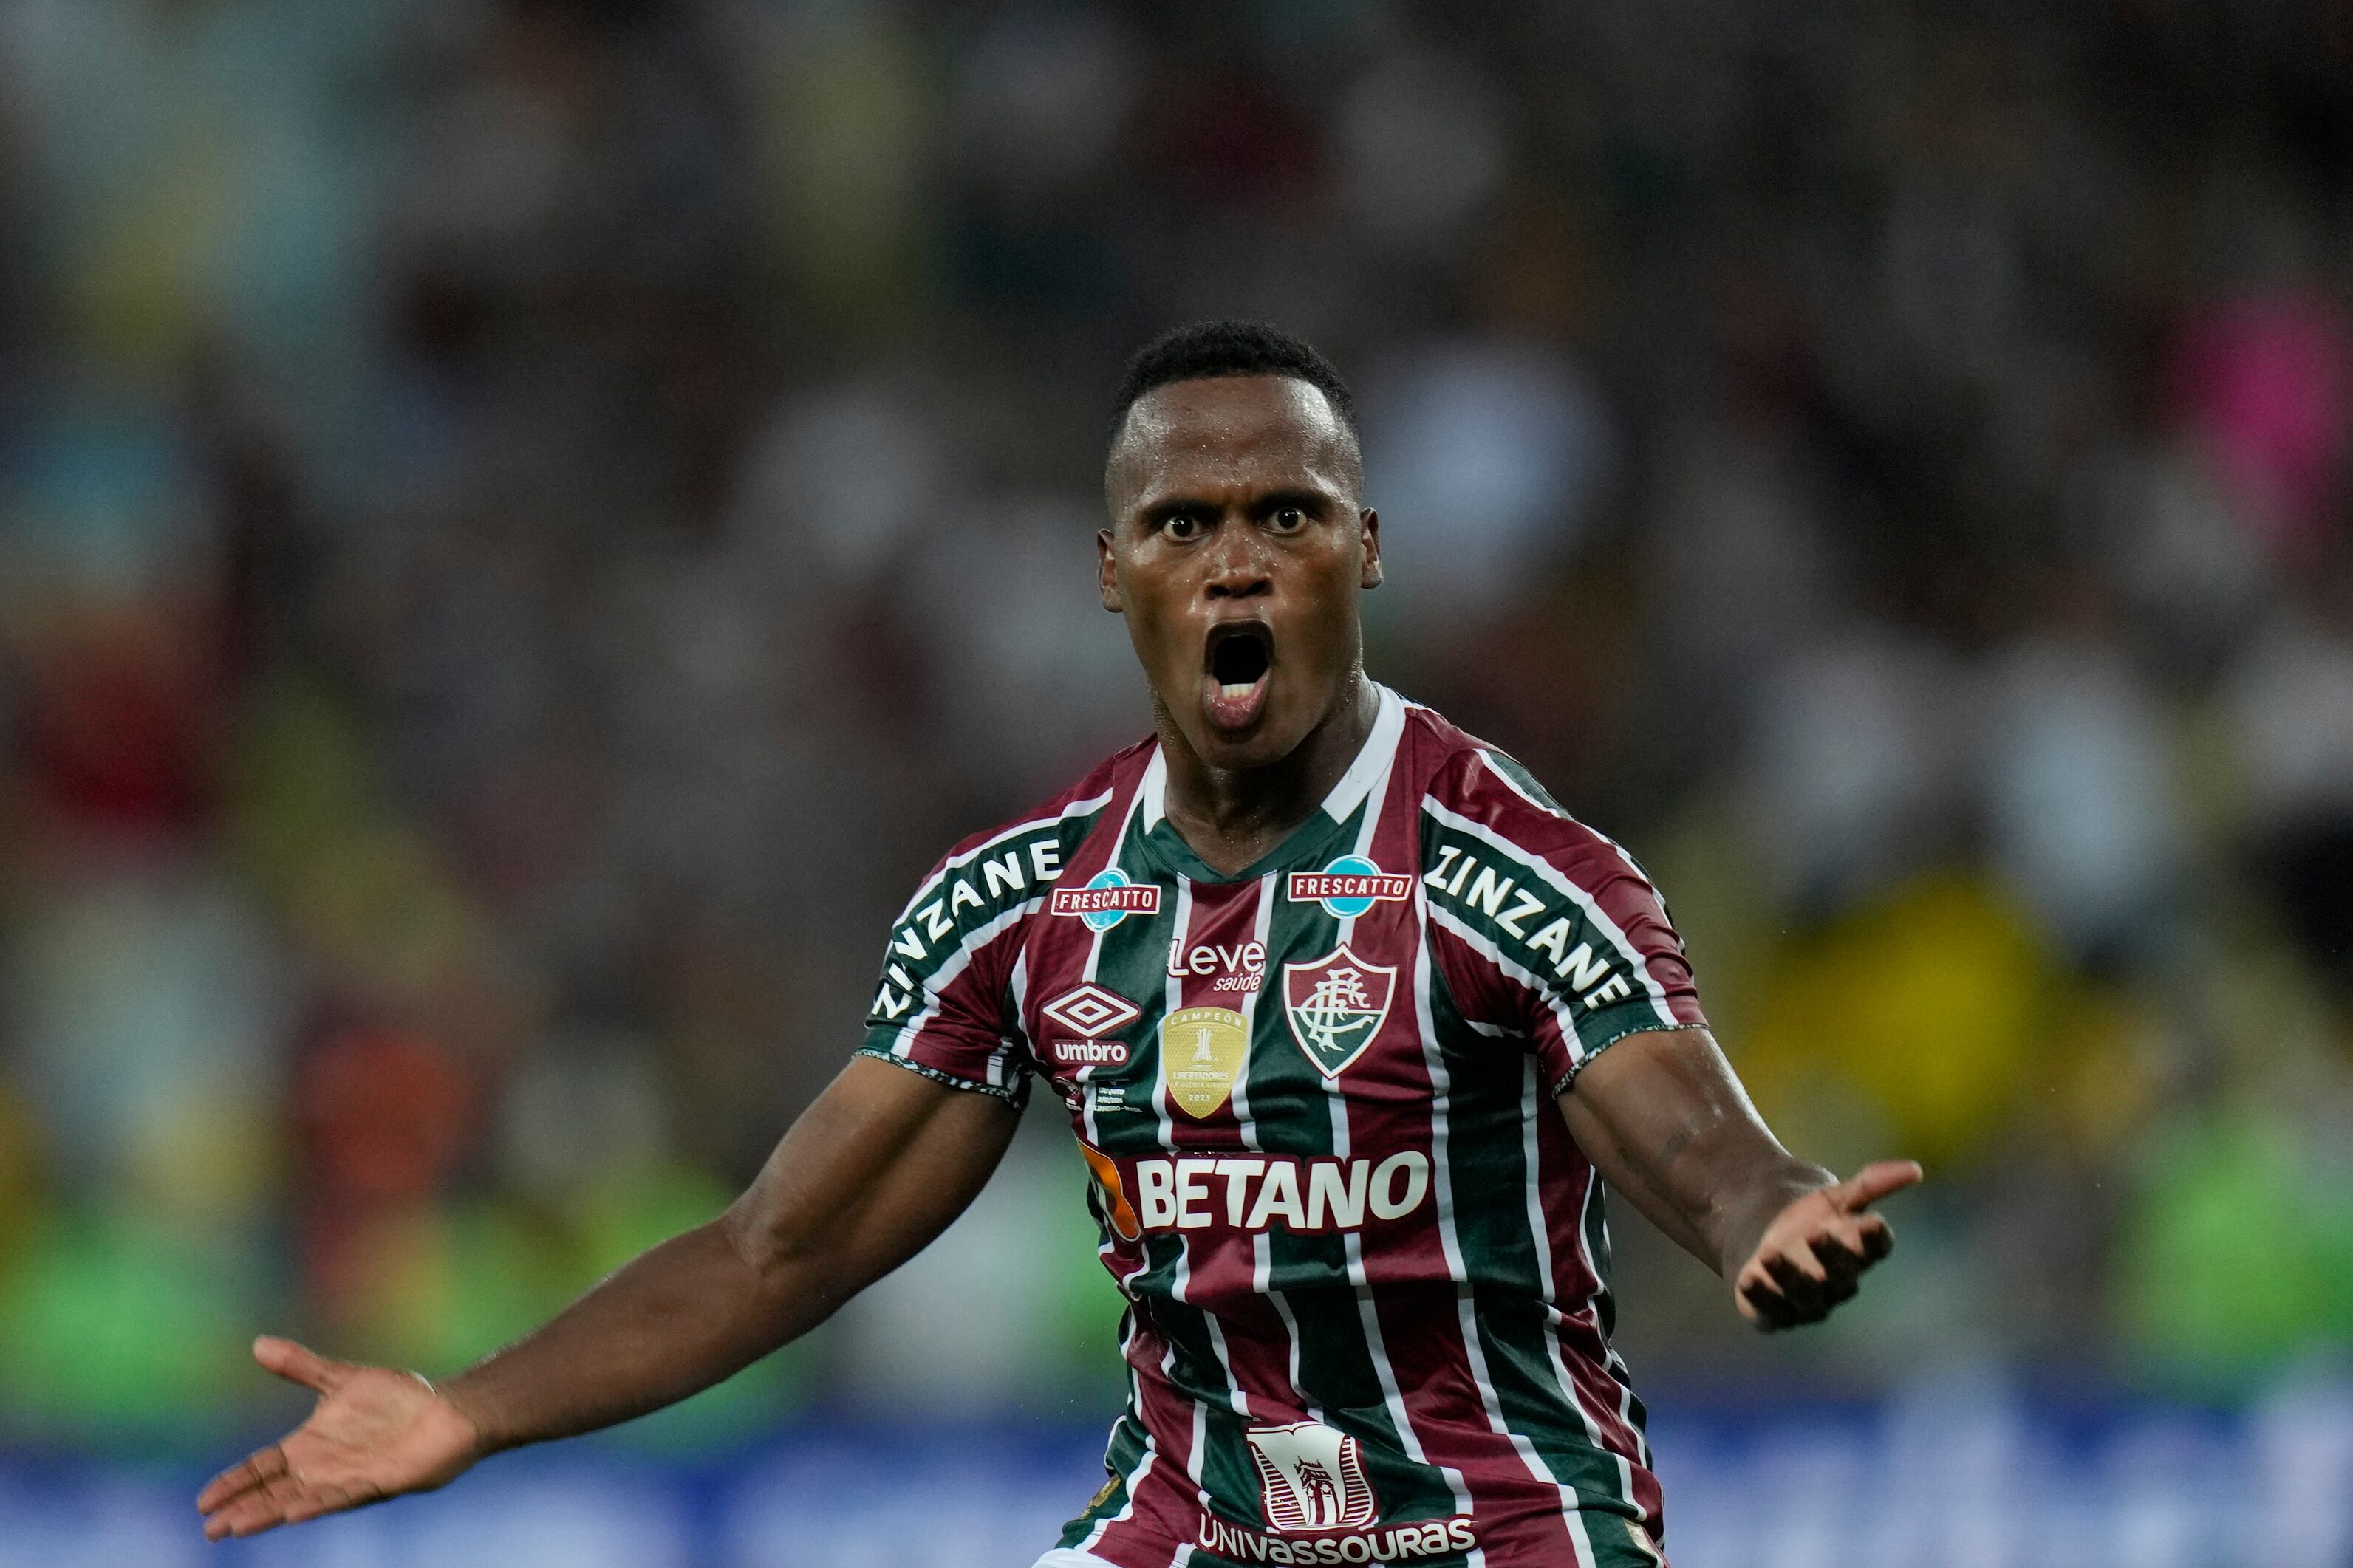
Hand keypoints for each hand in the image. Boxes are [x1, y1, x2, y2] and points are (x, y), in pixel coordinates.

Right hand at [197, 1337, 483, 1539]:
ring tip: (237, 1527)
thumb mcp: (341, 1379)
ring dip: (269, 1513)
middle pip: (273, 1492)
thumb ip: (301, 1367)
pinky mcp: (379, 1483)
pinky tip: (294, 1514)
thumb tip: (258, 1343)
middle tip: (209, 1530)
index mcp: (309, 1446)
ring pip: (300, 1501)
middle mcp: (323, 1469)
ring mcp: (349, 1478)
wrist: (447, 1411)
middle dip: (242, 1509)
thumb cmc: (397, 1399)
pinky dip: (318, 1504)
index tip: (202, 1502)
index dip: (234, 1483)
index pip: (261, 1468)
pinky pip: (343, 1496)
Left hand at [1734, 1161, 1921, 1331]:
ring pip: (1806, 1295)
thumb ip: (1871, 1184)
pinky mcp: (1775, 1312)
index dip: (1875, 1239)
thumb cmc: (1807, 1217)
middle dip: (1832, 1256)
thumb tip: (1916, 1169)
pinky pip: (1771, 1310)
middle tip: (1816, 1234)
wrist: (1760, 1232)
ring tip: (1769, 1254)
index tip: (1871, 1222)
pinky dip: (1760, 1297)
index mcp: (1858, 1252)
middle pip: (1842, 1273)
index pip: (1876, 1249)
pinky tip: (1746, 1280)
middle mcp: (1837, 1282)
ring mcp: (1808, 1301)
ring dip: (1790, 1277)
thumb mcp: (1835, 1197)